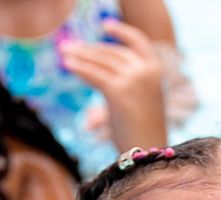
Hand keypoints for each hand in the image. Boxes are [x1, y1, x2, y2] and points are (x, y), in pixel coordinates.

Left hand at [59, 18, 166, 149]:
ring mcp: (134, 80)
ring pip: (101, 61)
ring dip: (80, 55)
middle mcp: (146, 72)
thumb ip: (122, 83)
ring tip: (64, 53)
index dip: (122, 32)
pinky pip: (94, 75)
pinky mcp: (119, 91)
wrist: (148, 153)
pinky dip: (79, 68)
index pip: (138, 42)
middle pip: (112, 52)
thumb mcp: (138, 101)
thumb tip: (91, 73)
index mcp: (156, 72)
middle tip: (70, 47)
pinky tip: (67, 65)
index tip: (105, 25)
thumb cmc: (142, 132)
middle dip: (90, 49)